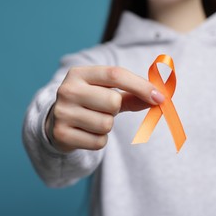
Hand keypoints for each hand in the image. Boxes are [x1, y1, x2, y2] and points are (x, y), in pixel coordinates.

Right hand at [45, 66, 164, 151]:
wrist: (56, 123)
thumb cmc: (89, 103)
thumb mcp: (107, 92)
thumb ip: (132, 94)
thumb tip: (160, 98)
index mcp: (80, 73)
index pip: (115, 74)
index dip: (140, 86)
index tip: (160, 98)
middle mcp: (67, 90)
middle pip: (113, 102)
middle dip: (115, 109)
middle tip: (102, 109)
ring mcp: (62, 112)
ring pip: (106, 124)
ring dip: (106, 126)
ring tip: (92, 121)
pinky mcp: (61, 134)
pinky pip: (98, 142)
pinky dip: (98, 141)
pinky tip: (86, 133)